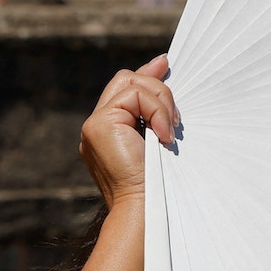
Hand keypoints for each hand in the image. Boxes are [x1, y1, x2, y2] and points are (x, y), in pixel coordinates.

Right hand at [81, 56, 178, 206]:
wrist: (146, 208)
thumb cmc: (158, 183)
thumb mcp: (159, 142)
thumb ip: (156, 116)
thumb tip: (167, 85)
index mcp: (109, 132)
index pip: (124, 90)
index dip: (145, 74)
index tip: (164, 63)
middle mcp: (97, 126)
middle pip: (125, 80)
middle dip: (157, 86)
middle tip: (176, 116)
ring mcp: (94, 125)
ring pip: (131, 83)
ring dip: (160, 102)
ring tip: (171, 131)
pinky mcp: (99, 125)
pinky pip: (134, 95)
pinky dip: (156, 110)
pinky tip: (163, 135)